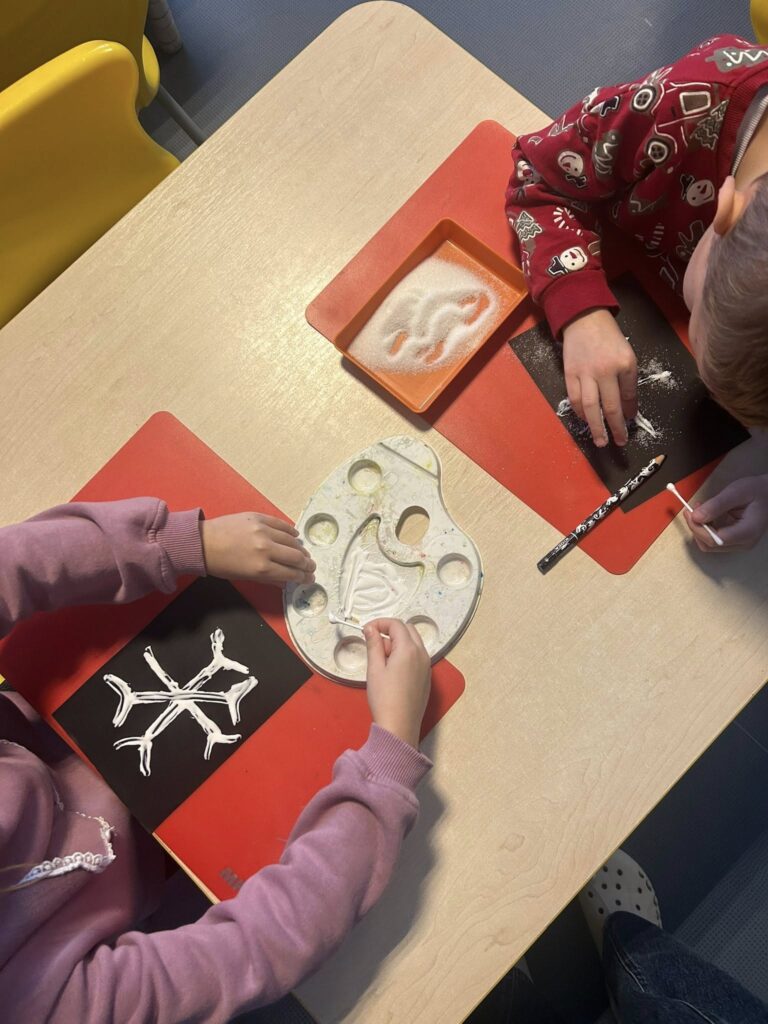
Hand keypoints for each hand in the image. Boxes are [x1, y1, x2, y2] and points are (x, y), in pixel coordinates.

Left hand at [201, 512, 315, 584]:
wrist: (203, 543)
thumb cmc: (221, 564)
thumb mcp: (245, 577)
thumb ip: (268, 579)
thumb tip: (286, 581)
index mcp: (262, 567)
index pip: (291, 573)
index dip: (303, 576)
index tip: (309, 578)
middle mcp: (266, 548)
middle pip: (296, 557)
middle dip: (307, 563)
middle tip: (311, 566)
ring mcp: (263, 530)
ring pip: (291, 540)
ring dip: (300, 548)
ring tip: (304, 553)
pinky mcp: (258, 517)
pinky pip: (281, 524)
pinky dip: (291, 531)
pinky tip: (295, 536)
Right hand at [363, 618, 430, 748]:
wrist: (399, 726)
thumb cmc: (384, 698)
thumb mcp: (375, 669)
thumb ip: (374, 645)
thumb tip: (371, 629)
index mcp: (409, 649)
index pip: (396, 625)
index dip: (380, 623)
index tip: (366, 630)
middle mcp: (422, 654)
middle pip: (408, 630)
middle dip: (390, 631)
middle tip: (374, 642)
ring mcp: (426, 666)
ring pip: (414, 643)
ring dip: (398, 643)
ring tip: (381, 659)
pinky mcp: (426, 678)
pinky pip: (417, 657)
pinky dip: (405, 654)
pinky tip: (392, 670)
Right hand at [562, 309, 637, 447]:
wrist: (584, 319)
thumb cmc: (609, 338)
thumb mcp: (627, 355)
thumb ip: (628, 380)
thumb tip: (626, 407)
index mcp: (624, 364)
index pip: (629, 396)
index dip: (630, 412)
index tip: (629, 421)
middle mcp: (605, 371)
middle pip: (610, 407)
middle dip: (616, 428)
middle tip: (620, 442)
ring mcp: (585, 374)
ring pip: (590, 408)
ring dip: (596, 427)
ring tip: (601, 441)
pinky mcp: (570, 374)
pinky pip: (574, 399)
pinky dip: (580, 413)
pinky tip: (586, 420)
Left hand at [684, 475, 767, 550]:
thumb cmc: (757, 491)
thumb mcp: (736, 492)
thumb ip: (716, 505)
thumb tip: (696, 516)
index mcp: (748, 532)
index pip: (716, 539)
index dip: (698, 528)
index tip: (690, 513)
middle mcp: (744, 543)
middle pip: (710, 544)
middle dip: (696, 528)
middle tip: (691, 509)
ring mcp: (739, 544)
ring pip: (709, 545)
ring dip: (699, 529)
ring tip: (700, 510)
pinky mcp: (734, 541)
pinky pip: (713, 541)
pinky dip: (704, 529)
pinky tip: (706, 516)